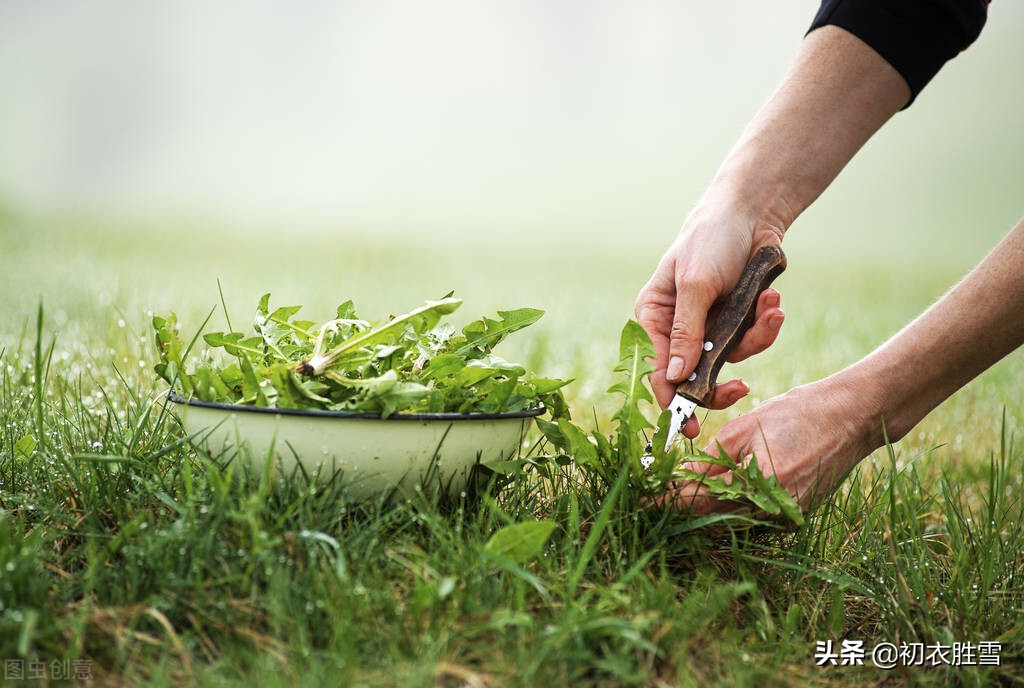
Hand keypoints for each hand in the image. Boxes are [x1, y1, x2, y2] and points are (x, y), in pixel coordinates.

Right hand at [635, 210, 786, 435]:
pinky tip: (774, 302)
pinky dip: (766, 324)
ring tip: (772, 308)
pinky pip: (751, 341)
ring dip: (755, 337)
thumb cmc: (711, 240)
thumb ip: (687, 333)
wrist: (752, 214)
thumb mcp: (697, 285)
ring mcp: (709, 328)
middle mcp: (678, 328)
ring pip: (729, 360)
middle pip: (692, 376)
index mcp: (654, 317)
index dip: (671, 398)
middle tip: (740, 393)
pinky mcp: (737, 323)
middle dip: (720, 383)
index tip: (686, 425)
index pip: (658, 368)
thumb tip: (676, 378)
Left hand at [659, 375, 875, 513]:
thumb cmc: (798, 414)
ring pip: (731, 519)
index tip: (642, 500)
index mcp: (758, 486)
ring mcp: (786, 517)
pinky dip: (728, 507)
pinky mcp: (793, 515)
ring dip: (703, 509)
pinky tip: (710, 496)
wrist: (852, 418)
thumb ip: (711, 460)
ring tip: (673, 497)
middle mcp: (773, 511)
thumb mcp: (744, 430)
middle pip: (713, 517)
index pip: (699, 500)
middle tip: (651, 499)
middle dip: (682, 508)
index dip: (667, 501)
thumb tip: (681, 478)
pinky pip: (751, 516)